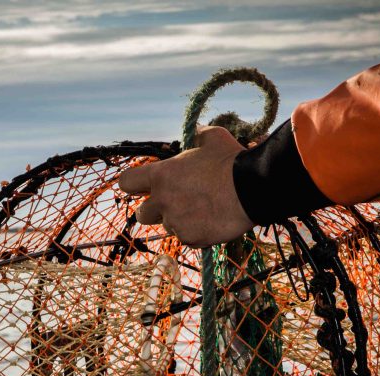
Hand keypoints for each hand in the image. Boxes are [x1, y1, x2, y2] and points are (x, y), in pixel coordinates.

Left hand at [118, 126, 253, 247]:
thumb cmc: (232, 161)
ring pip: (168, 227)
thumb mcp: (213, 138)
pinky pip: (187, 238)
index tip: (143, 186)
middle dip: (155, 210)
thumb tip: (197, 133)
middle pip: (142, 214)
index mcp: (162, 176)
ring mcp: (177, 223)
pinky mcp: (192, 239)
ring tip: (201, 210)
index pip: (126, 183)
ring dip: (179, 221)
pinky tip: (212, 221)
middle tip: (174, 203)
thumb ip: (198, 136)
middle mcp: (163, 201)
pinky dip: (196, 232)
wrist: (253, 189)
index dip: (133, 184)